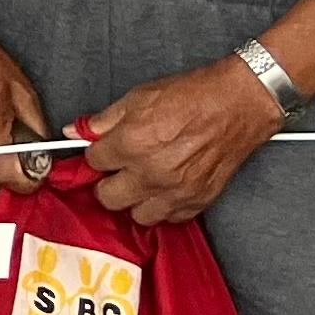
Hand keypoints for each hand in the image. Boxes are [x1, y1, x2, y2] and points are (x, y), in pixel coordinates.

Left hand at [84, 58, 284, 225]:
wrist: (237, 105)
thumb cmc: (192, 96)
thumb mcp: (139, 97)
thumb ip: (104, 119)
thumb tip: (77, 131)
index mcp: (132, 143)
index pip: (94, 162)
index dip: (96, 155)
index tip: (102, 152)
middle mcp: (151, 172)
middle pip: (108, 198)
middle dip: (107, 183)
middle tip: (116, 171)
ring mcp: (176, 191)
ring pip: (138, 216)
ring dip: (136, 200)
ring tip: (142, 182)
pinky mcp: (198, 201)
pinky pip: (170, 218)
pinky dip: (165, 207)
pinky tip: (166, 188)